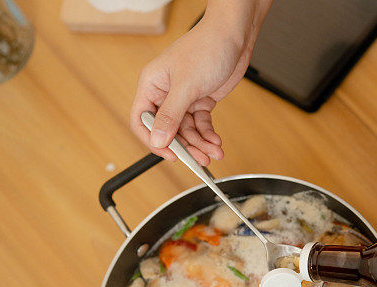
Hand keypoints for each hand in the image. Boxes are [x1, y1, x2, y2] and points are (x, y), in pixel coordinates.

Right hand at [130, 4, 265, 164]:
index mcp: (151, 85)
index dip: (153, 140)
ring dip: (200, 144)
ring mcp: (184, 97)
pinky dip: (208, 135)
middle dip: (185, 146)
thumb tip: (158, 140)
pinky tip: (216, 142)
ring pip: (187, 130)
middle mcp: (165, 92)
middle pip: (168, 129)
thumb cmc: (206, 48)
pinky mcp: (201, 100)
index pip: (142, 120)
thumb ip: (171, 115)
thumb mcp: (187, 86)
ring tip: (213, 152)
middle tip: (199, 160)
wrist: (234, 36)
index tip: (171, 155)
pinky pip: (201, 124)